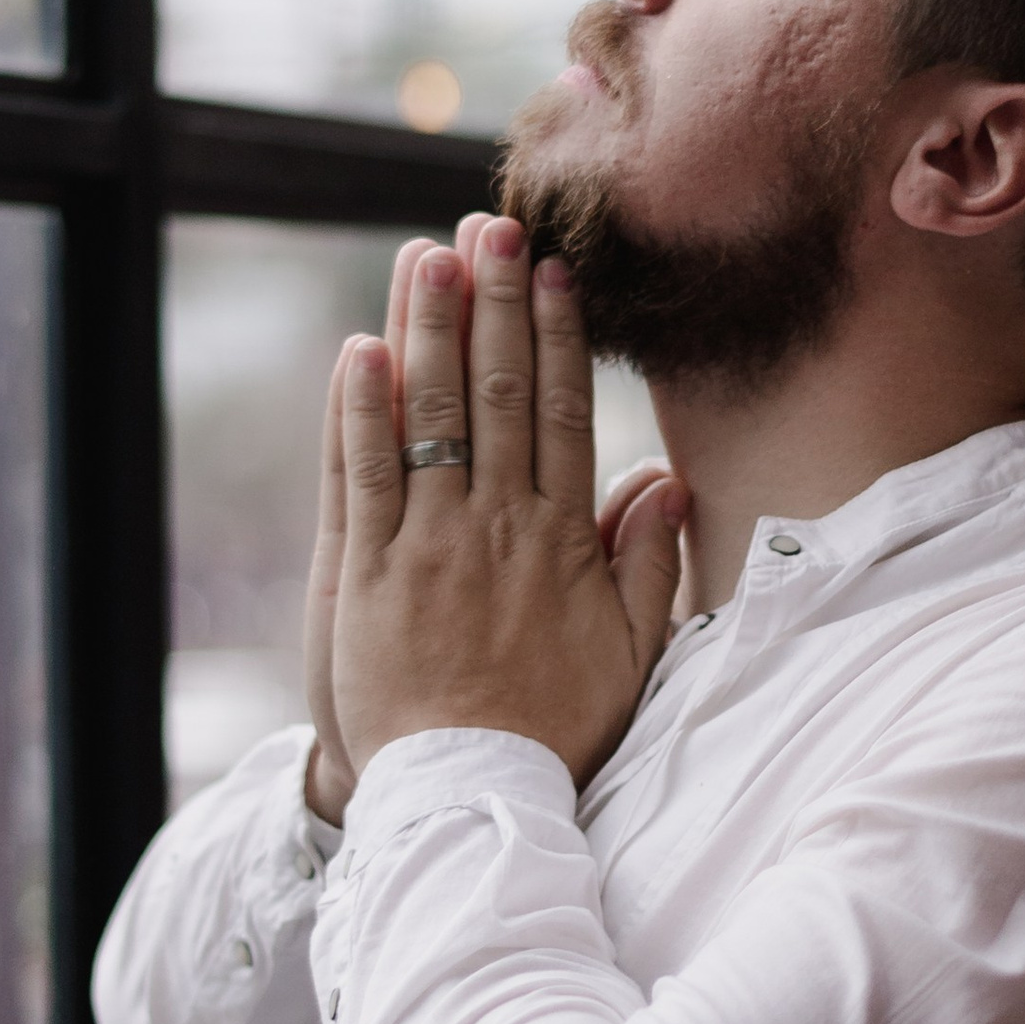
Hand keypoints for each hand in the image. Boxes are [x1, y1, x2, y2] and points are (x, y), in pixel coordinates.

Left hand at [327, 217, 684, 790]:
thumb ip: (648, 565)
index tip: (553, 270)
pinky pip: (363, 476)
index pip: (561, 411)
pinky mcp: (368, 574)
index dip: (555, 335)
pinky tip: (360, 348)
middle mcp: (497, 527)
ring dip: (426, 329)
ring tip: (425, 255)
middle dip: (492, 302)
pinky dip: (360, 410)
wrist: (471, 799)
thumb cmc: (553, 730)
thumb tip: (664, 482)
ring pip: (427, 415)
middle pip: (495, 392)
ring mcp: (429, 545)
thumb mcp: (630, 653)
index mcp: (562, 540)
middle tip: (488, 224)